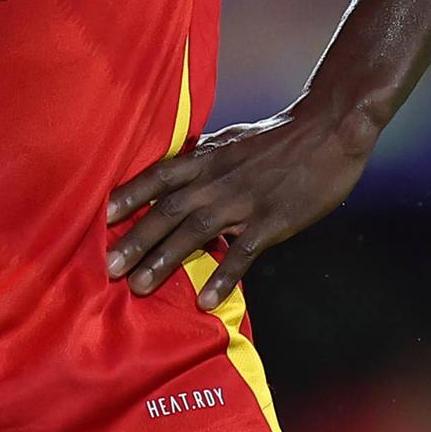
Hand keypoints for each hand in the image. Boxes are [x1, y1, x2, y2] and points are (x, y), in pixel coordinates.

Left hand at [104, 108, 370, 310]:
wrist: (328, 130)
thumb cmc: (278, 138)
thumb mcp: (230, 141)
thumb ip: (202, 160)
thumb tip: (174, 171)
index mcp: (206, 158)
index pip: (158, 176)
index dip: (129, 195)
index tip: (102, 215)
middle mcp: (216, 179)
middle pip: (167, 210)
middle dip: (136, 239)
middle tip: (108, 268)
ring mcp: (244, 200)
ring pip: (195, 232)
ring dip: (165, 260)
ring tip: (140, 286)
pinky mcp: (272, 220)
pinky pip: (243, 253)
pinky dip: (223, 276)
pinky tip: (205, 300)